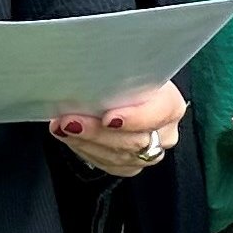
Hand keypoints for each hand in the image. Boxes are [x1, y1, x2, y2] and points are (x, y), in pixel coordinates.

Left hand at [51, 82, 186, 176]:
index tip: (108, 118)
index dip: (135, 118)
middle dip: (96, 132)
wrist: (123, 90)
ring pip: (117, 156)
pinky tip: (69, 137)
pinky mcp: (131, 165)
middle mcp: (164, 132)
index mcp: (171, 104)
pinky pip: (107, 164)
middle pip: (133, 140)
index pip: (159, 113)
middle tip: (70, 121)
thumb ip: (117, 71)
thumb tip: (91, 69)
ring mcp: (149, 152)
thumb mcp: (125, 67)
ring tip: (61, 127)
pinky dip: (85, 150)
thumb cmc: (124, 76)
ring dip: (85, 142)